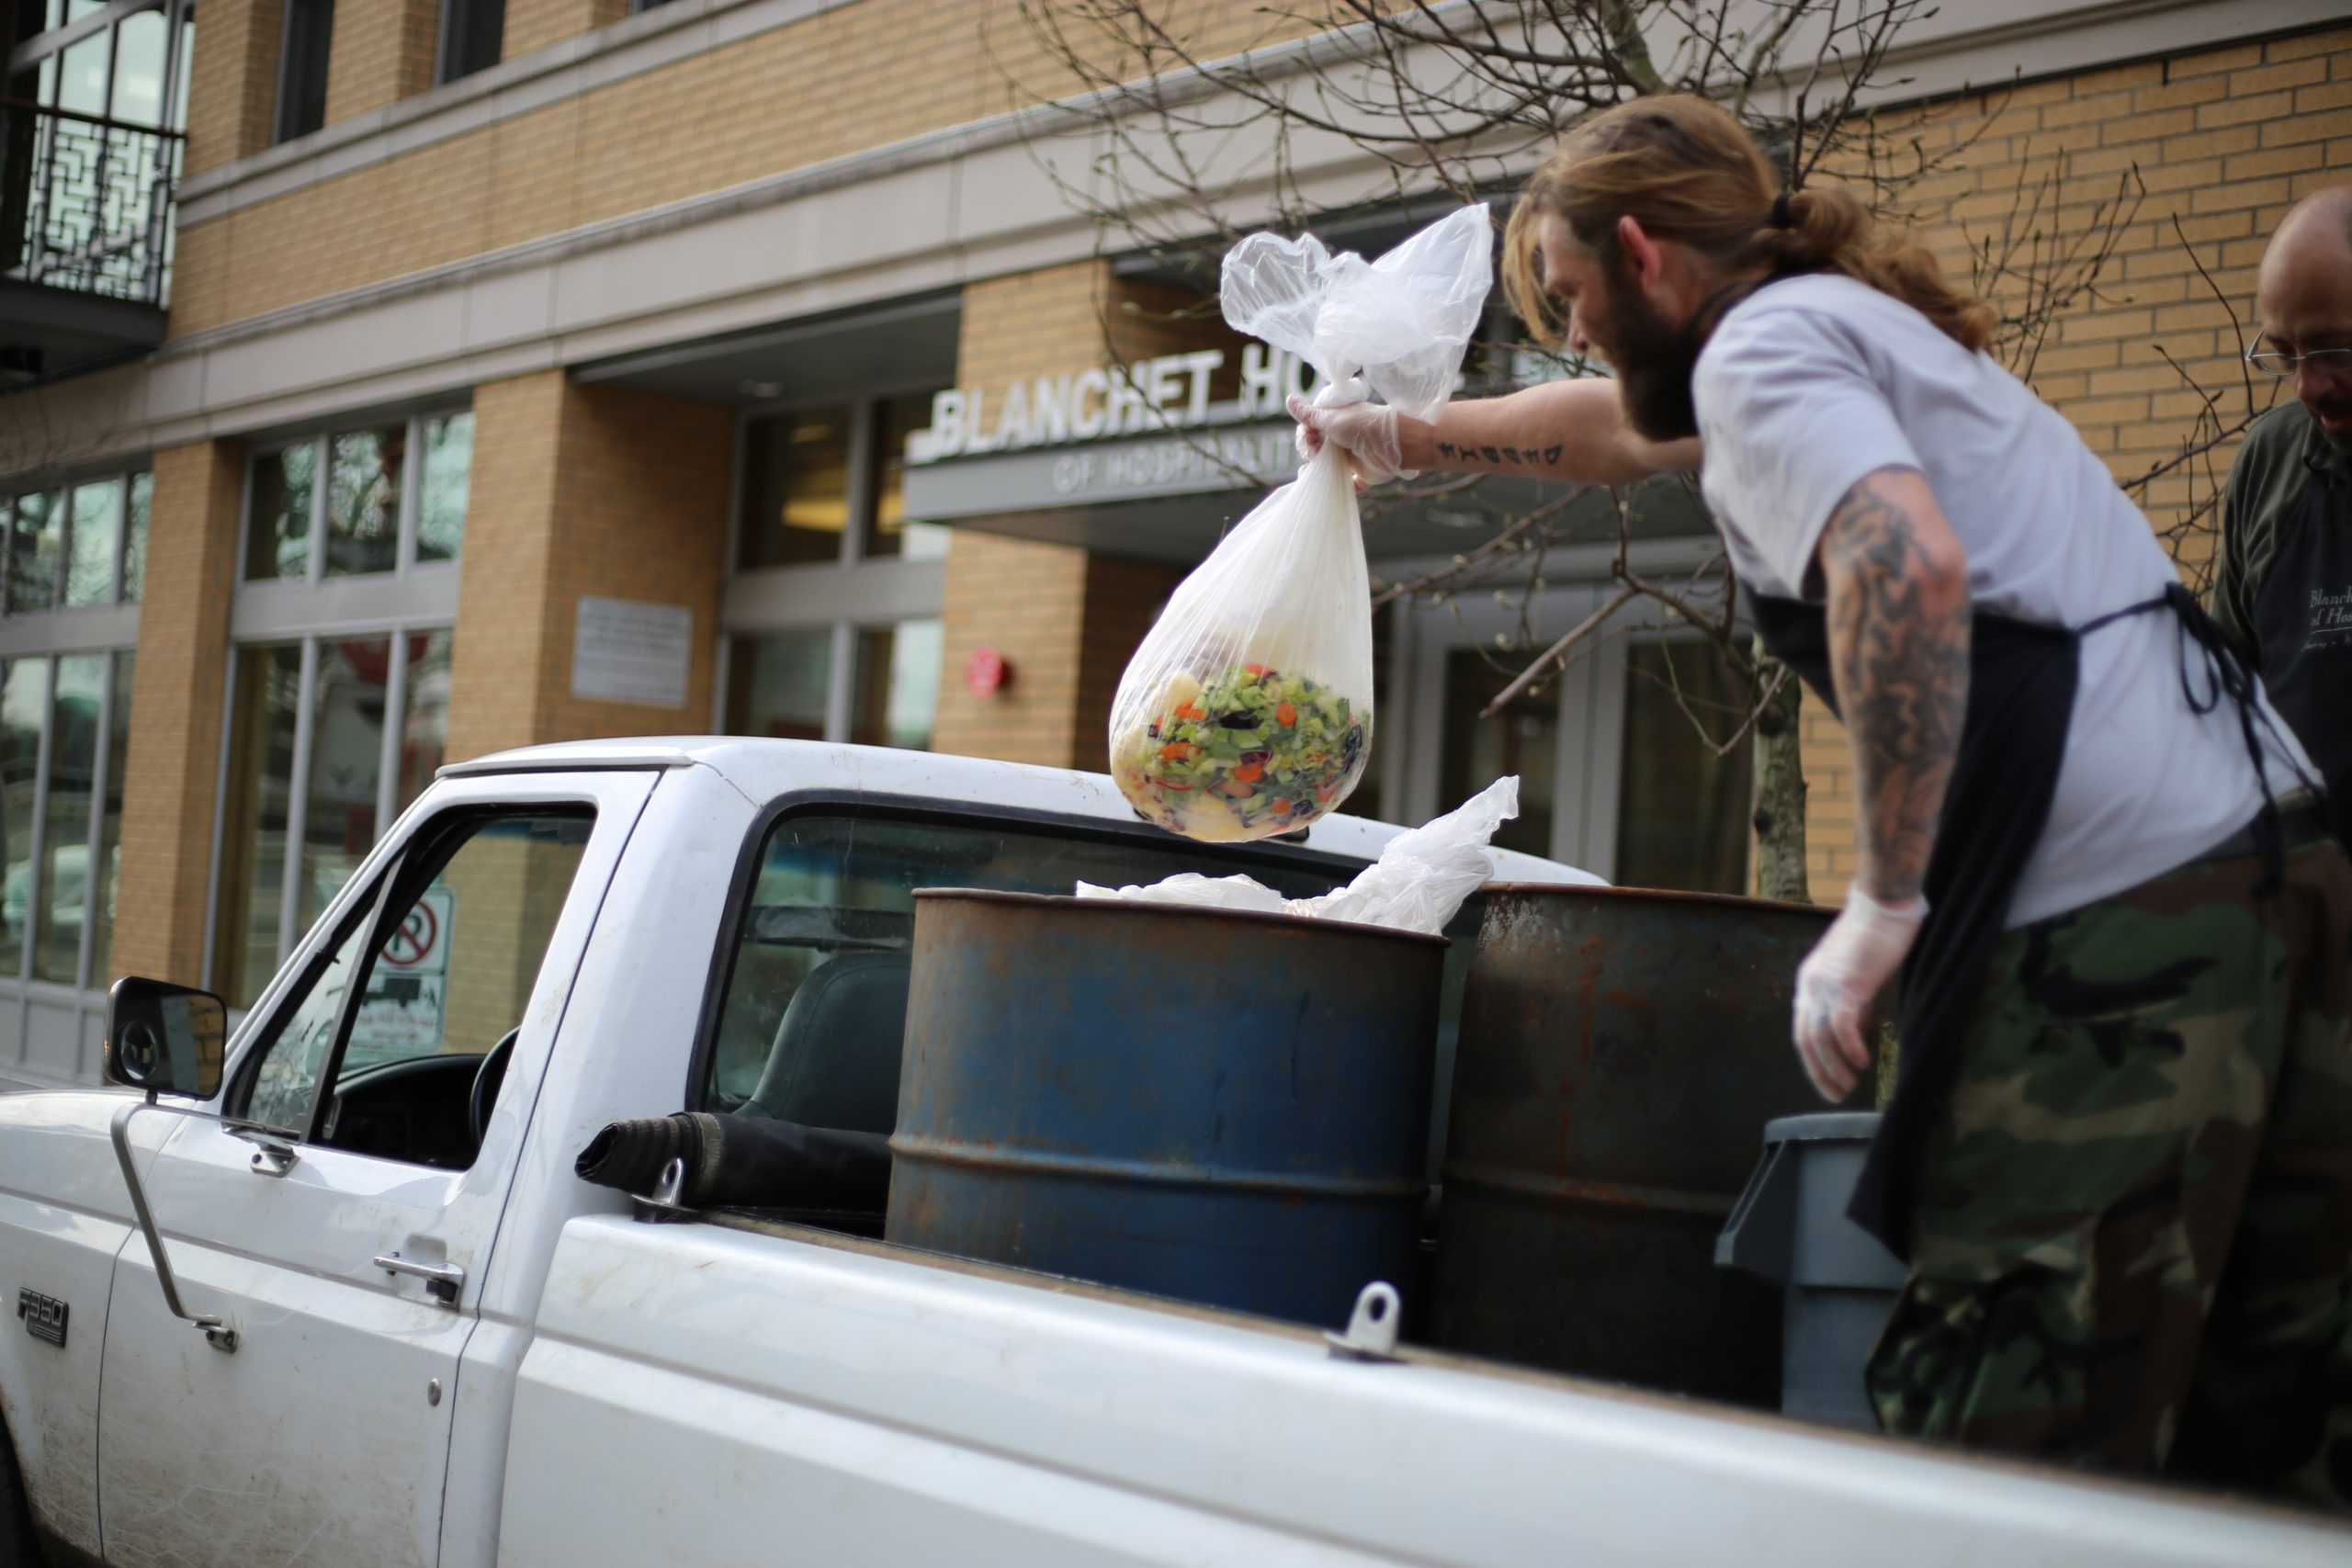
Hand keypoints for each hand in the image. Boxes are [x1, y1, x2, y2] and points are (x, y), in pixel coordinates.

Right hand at [1288, 393, 1406, 484]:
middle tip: (1317, 454)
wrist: (1395, 444)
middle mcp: (1341, 438)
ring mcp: (1351, 457)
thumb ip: (1309, 414)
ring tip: (1317, 473)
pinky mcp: (1361, 475)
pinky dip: (1339, 486)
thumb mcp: (1332, 418)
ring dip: (1319, 472)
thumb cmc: (1363, 426)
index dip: (1305, 437)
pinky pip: (1346, 484)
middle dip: (1311, 454)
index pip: (1309, 430)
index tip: (1309, 439)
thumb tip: (1288, 399)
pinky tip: (1330, 486)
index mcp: (1334, 422)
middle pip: (1315, 450)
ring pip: (1326, 468)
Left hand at [1792, 887, 1923, 1100]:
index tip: (1829, 1081)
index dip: (1813, 1060)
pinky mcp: (1848, 982)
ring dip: (1833, 1067)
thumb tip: (1857, 1035)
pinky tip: (1862, 1063)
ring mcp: (1826, 983)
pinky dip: (1850, 1048)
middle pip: (1804, 1039)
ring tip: (1850, 1086)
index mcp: (1809, 982)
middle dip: (1819, 1072)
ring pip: (1819, 1037)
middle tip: (1836, 1095)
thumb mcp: (1859, 976)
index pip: (1802, 1030)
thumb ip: (1854, 1004)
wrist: (1885, 902)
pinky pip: (1841, 1025)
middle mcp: (1810, 984)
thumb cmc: (1878, 936)